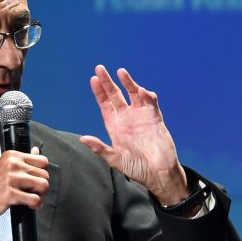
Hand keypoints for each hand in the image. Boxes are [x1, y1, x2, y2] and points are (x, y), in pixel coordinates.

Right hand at [0, 147, 48, 219]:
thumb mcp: (4, 167)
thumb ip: (22, 160)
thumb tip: (36, 151)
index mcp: (12, 156)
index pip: (42, 160)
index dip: (42, 172)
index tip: (37, 179)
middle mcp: (12, 164)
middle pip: (44, 174)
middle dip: (43, 186)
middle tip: (35, 192)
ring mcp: (11, 179)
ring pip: (43, 185)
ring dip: (41, 195)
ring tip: (33, 199)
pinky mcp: (10, 194)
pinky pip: (35, 199)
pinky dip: (36, 205)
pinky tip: (29, 205)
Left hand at [79, 65, 189, 205]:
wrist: (159, 173)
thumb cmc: (137, 168)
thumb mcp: (115, 159)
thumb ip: (100, 148)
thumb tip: (83, 138)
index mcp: (115, 126)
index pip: (105, 105)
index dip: (99, 93)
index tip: (93, 80)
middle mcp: (127, 118)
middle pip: (115, 95)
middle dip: (108, 82)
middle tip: (100, 68)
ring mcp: (141, 116)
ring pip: (133, 94)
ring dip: (128, 82)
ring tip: (121, 72)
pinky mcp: (155, 118)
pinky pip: (150, 103)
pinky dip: (147, 96)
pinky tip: (142, 91)